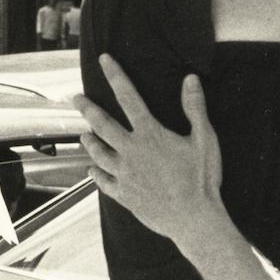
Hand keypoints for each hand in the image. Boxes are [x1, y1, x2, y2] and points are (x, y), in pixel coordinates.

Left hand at [72, 55, 225, 246]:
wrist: (194, 219)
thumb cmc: (202, 178)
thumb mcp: (204, 139)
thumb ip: (194, 108)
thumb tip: (190, 79)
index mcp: (150, 135)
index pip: (129, 97)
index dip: (116, 75)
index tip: (104, 59)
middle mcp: (131, 151)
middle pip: (101, 125)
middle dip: (87, 109)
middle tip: (75, 98)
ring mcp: (124, 174)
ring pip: (97, 153)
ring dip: (89, 142)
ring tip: (84, 135)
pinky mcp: (123, 194)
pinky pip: (103, 181)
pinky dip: (96, 173)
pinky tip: (92, 170)